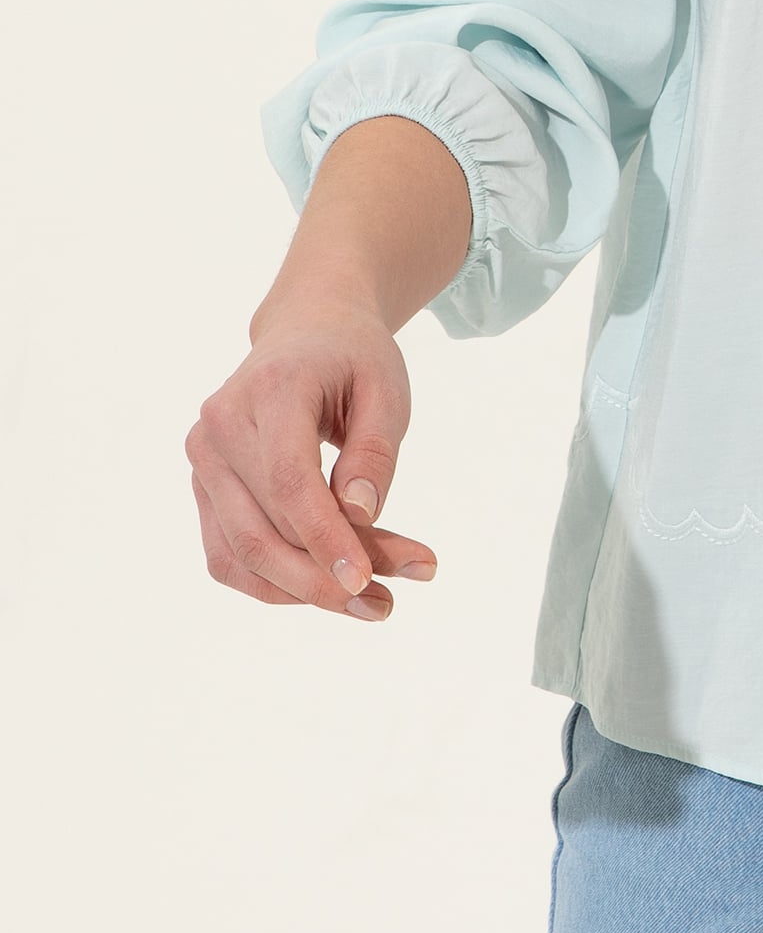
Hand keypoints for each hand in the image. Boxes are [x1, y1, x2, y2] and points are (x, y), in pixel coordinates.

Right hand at [185, 301, 438, 620]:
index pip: (288, 480)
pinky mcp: (204, 488)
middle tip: (389, 604)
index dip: (324, 538)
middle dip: (326, 578)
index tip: (367, 580)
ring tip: (375, 604)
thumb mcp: (386, 388)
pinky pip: (230, 554)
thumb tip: (360, 515)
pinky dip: (277, 583)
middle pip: (265, 528)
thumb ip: (375, 452)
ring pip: (242, 553)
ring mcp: (203, 459)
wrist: (307, 328)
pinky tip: (329, 589)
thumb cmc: (354, 357)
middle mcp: (220, 426)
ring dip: (304, 592)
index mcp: (270, 389)